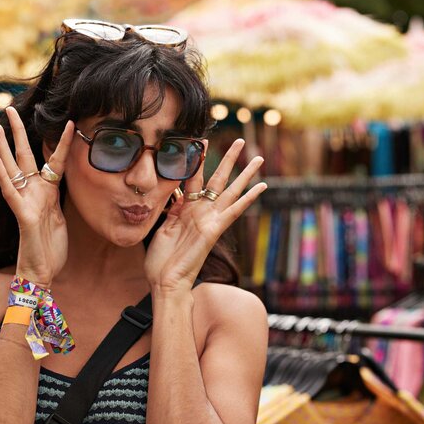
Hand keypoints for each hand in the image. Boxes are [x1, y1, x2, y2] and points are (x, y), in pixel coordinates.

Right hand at [0, 107, 73, 286]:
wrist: (42, 272)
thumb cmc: (50, 247)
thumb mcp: (59, 217)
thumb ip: (56, 197)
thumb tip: (59, 180)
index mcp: (47, 192)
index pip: (53, 160)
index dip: (61, 142)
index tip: (69, 122)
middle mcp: (34, 192)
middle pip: (25, 156)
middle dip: (19, 132)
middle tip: (9, 108)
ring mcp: (26, 202)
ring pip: (14, 169)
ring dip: (5, 147)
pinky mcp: (23, 216)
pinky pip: (11, 193)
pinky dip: (3, 175)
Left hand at [144, 139, 266, 293]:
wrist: (165, 283)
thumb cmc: (160, 261)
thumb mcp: (161, 228)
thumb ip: (171, 209)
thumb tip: (175, 192)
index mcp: (186, 210)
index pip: (194, 178)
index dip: (198, 159)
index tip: (200, 140)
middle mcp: (201, 212)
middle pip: (217, 180)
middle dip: (227, 160)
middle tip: (238, 141)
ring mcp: (210, 220)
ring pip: (230, 191)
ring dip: (244, 174)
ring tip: (258, 157)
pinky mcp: (214, 230)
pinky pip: (234, 211)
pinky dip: (248, 199)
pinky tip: (262, 187)